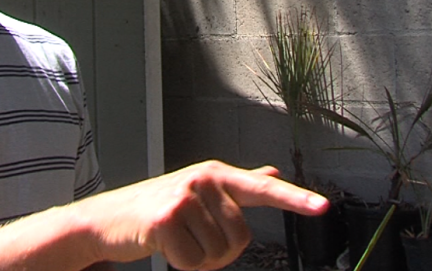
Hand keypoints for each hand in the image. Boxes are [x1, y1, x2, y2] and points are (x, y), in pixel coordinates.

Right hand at [76, 161, 328, 270]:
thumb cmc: (160, 207)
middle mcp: (205, 180)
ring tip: (175, 240)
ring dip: (198, 259)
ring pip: (218, 252)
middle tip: (191, 239)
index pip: (263, 189)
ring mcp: (185, 196)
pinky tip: (163, 246)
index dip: (295, 199)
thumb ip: (239, 183)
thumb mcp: (201, 190)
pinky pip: (194, 262)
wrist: (108, 219)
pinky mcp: (166, 218)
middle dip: (218, 251)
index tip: (323, 208)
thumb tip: (272, 170)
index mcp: (218, 174)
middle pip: (240, 237)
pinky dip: (180, 264)